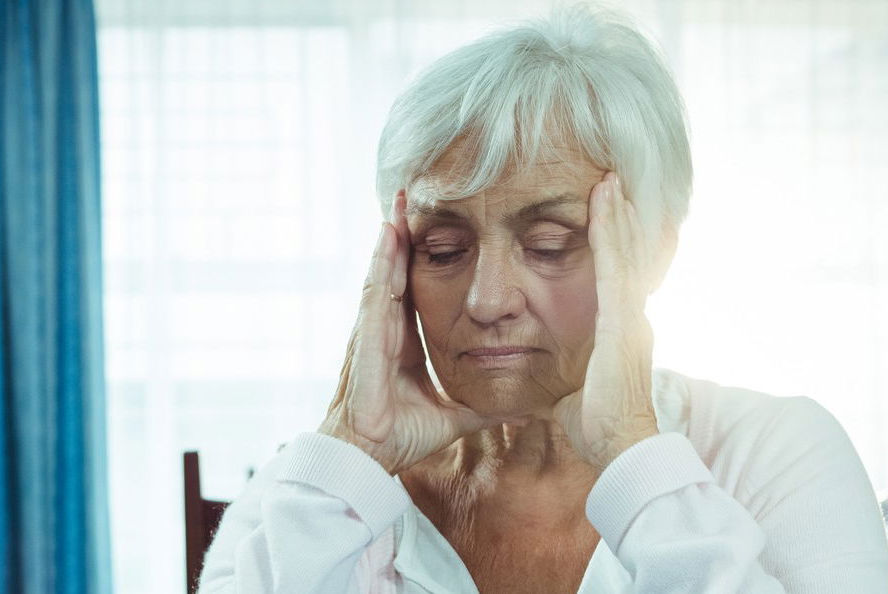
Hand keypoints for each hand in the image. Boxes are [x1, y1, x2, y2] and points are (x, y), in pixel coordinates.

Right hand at [319, 194, 495, 474]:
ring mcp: (372, 328)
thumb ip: (482, 406)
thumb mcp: (453, 415)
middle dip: (403, 232)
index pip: (414, 288)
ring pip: (383, 269)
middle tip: (414, 195)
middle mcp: (384, 328)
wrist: (369, 457)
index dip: (420, 257)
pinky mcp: (366, 335)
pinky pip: (375, 288)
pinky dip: (381, 258)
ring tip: (401, 200)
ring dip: (391, 235)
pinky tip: (388, 232)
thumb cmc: (399, 438)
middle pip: (395, 268)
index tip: (433, 227)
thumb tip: (521, 407)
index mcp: (402, 342)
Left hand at [553, 172, 659, 468]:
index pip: (614, 277)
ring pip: (623, 254)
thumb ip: (564, 370)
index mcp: (620, 331)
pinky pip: (614, 267)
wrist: (620, 446)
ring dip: (617, 216)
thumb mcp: (574, 386)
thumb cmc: (595, 424)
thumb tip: (545, 373)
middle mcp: (631, 318)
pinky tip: (605, 206)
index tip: (605, 216)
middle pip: (625, 258)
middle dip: (619, 221)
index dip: (612, 246)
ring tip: (609, 182)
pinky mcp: (623, 321)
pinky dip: (611, 234)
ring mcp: (631, 317)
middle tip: (611, 184)